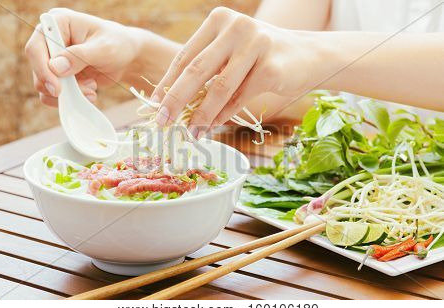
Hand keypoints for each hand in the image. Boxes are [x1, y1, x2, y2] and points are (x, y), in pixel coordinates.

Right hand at [25, 8, 141, 105]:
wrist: (127, 57)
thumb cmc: (118, 45)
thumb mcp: (104, 49)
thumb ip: (80, 56)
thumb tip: (56, 67)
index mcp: (58, 24)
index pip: (36, 48)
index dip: (42, 69)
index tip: (57, 88)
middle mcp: (51, 40)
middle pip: (38, 69)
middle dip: (59, 86)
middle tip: (84, 91)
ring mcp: (54, 59)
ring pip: (44, 84)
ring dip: (68, 94)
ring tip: (91, 89)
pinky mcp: (60, 75)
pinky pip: (54, 93)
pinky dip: (70, 98)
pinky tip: (90, 92)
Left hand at [152, 7, 318, 136]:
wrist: (309, 56)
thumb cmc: (263, 57)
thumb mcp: (232, 55)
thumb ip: (209, 71)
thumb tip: (176, 102)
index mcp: (220, 20)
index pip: (186, 55)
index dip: (168, 82)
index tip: (154, 105)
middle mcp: (236, 27)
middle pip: (196, 70)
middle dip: (175, 99)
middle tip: (162, 121)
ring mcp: (255, 44)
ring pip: (219, 87)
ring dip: (201, 114)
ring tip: (191, 131)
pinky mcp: (271, 67)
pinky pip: (240, 97)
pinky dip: (224, 114)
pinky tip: (214, 125)